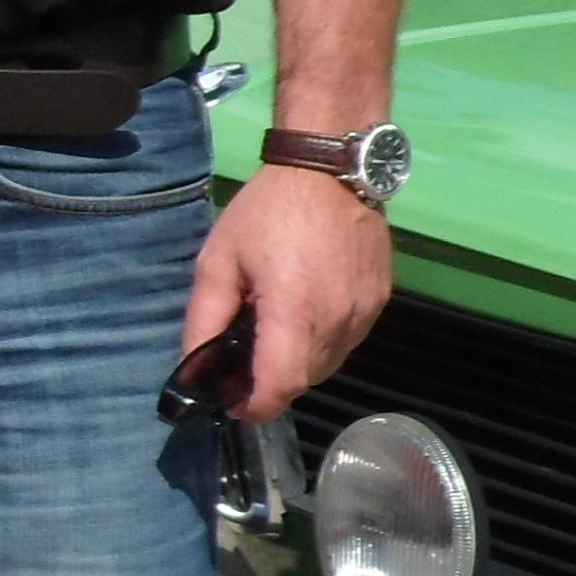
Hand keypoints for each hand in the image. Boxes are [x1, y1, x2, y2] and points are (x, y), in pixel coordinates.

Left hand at [183, 165, 392, 421]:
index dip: (255, 405)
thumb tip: (193, 366)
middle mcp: (338, 317)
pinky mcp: (382, 300)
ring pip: (329, 364)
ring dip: (298, 363)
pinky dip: (322, 342)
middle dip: (271, 382)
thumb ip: (205, 318)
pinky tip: (302, 315)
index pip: (282, 385)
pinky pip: (348, 341)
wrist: (329, 170)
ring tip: (271, 333)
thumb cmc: (266, 212)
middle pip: (304, 380)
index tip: (232, 402)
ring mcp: (366, 311)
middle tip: (244, 359)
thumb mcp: (217, 261)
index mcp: (294, 308)